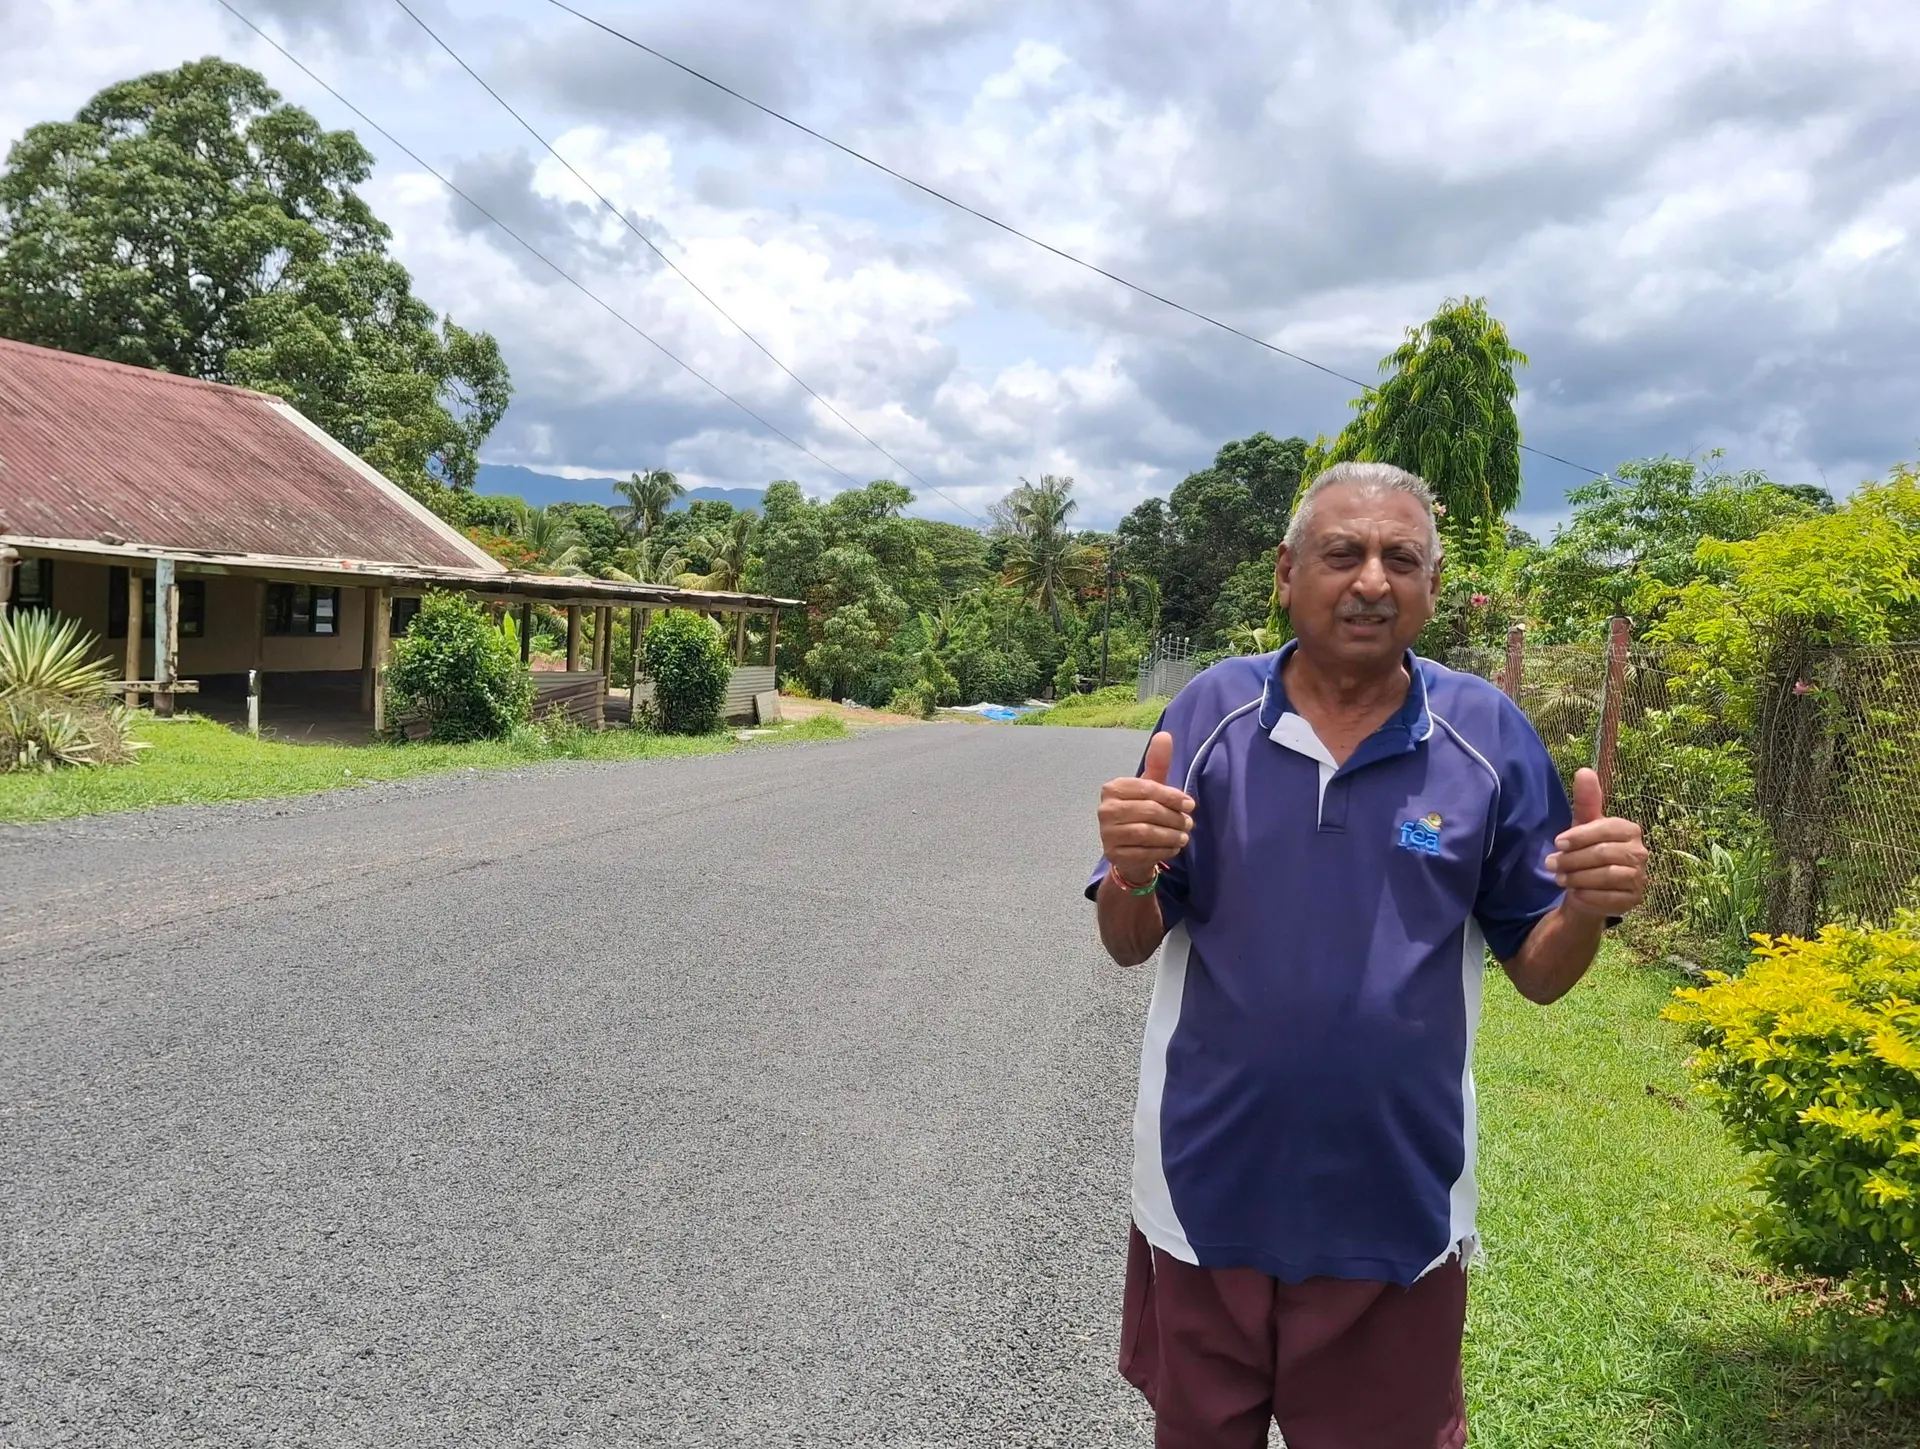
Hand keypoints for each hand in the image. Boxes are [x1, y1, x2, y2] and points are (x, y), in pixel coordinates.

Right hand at [1098, 731, 1194, 883]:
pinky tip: (1173, 848)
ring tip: (1184, 836)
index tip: (1190, 804)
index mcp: (1113, 788)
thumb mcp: (1151, 787)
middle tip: (1189, 823)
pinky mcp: (1113, 855)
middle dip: (1174, 818)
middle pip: (1149, 811)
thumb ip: (1157, 763)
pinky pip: (1144, 852)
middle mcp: (1105, 810)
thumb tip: (1165, 735)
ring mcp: (1107, 834)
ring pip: (1147, 833)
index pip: (1148, 789)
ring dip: (1171, 835)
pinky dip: (1163, 850)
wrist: (1129, 851)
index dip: (1172, 797)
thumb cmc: (1142, 813)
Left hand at [1545, 768, 1647, 919]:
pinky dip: (1588, 896)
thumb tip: (1584, 771)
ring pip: (1606, 876)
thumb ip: (1586, 801)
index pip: (1605, 830)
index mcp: (1629, 830)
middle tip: (1551, 864)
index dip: (1579, 836)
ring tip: (1560, 878)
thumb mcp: (1582, 826)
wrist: (1588, 889)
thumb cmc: (1586, 852)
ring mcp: (1640, 877)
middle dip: (1572, 860)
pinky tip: (1576, 893)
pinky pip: (1609, 898)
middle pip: (1603, 854)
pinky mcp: (1634, 899)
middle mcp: (1640, 853)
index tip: (1556, 842)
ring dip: (1577, 878)